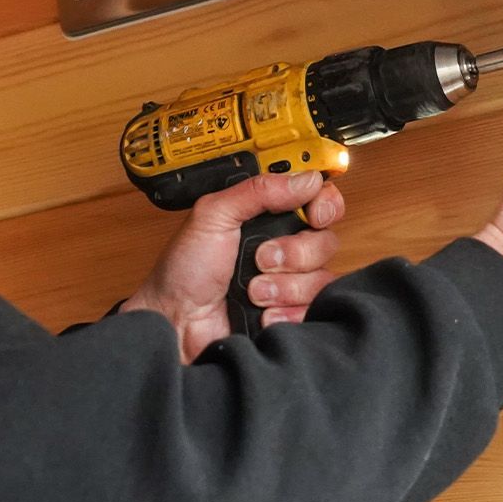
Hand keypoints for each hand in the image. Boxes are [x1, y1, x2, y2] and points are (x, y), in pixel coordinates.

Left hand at [121, 171, 345, 362]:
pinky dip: (285, 311)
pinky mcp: (291, 314)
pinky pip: (313, 309)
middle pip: (325, 241)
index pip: (318, 201)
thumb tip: (307, 178)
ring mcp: (289, 283)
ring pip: (320, 277)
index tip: (315, 214)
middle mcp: (284, 247)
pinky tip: (261, 312)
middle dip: (294, 252)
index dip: (325, 205)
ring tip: (252, 291)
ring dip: (283, 285)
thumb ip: (258, 191)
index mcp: (267, 218)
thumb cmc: (184, 271)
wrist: (177, 322)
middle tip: (261, 258)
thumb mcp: (213, 215)